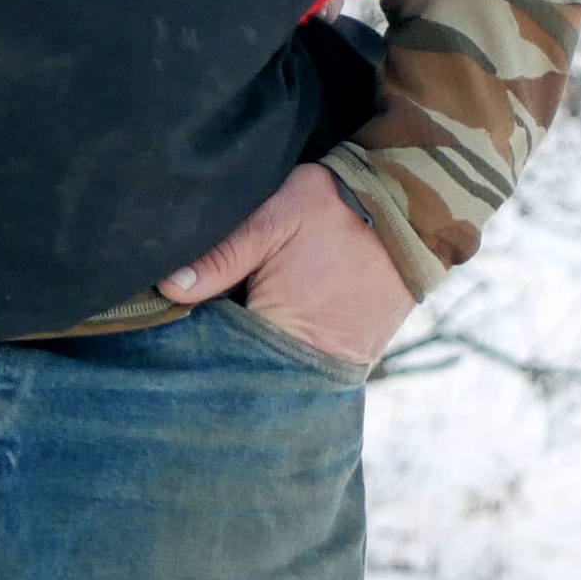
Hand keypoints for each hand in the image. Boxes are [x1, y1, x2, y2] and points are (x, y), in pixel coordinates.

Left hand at [157, 163, 412, 371]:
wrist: (412, 209)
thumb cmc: (337, 208)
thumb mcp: (274, 216)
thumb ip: (223, 254)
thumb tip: (169, 287)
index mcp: (281, 330)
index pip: (217, 354)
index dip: (193, 339)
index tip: (168, 323)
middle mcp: (306, 361)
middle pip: (243, 370)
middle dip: (218, 352)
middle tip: (189, 327)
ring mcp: (332, 365)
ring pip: (271, 370)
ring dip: (250, 353)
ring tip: (228, 327)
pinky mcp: (351, 360)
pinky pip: (301, 363)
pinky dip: (281, 351)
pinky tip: (264, 326)